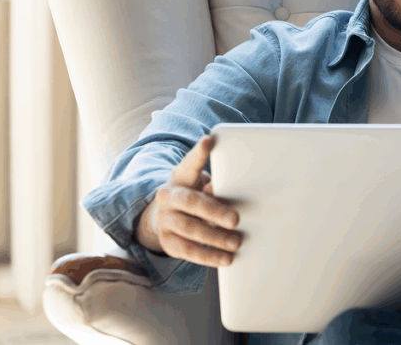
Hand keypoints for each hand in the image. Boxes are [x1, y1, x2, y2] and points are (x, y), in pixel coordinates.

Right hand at [134, 135, 241, 267]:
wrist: (164, 216)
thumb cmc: (193, 194)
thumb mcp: (200, 184)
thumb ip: (211, 186)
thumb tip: (219, 192)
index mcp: (179, 177)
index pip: (188, 164)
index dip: (198, 154)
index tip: (209, 141)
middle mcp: (168, 197)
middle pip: (190, 202)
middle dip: (214, 211)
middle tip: (236, 218)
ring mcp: (165, 220)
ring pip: (189, 230)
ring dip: (215, 237)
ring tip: (236, 242)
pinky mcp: (167, 242)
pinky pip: (188, 251)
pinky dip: (209, 256)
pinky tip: (226, 259)